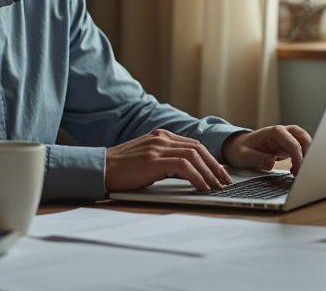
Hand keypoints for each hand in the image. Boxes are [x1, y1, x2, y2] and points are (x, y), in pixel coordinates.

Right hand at [105, 129, 232, 192]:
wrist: (100, 168)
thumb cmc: (122, 169)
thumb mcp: (147, 159)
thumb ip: (166, 160)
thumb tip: (190, 173)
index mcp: (162, 136)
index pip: (194, 145)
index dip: (210, 160)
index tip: (220, 173)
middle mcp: (162, 138)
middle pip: (198, 149)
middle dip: (215, 166)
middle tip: (225, 182)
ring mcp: (157, 147)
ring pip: (194, 156)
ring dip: (209, 173)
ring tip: (216, 187)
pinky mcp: (153, 160)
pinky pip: (183, 166)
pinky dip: (197, 177)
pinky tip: (202, 187)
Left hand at [220, 125, 312, 175]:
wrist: (238, 146)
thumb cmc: (240, 149)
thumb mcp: (244, 156)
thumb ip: (257, 158)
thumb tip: (271, 162)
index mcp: (273, 132)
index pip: (292, 142)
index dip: (298, 157)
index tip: (298, 170)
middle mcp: (283, 132)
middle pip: (303, 138)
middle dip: (308, 154)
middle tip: (305, 172)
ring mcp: (287, 138)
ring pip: (306, 143)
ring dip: (308, 156)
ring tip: (302, 172)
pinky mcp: (289, 146)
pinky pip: (302, 150)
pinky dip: (304, 159)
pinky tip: (297, 170)